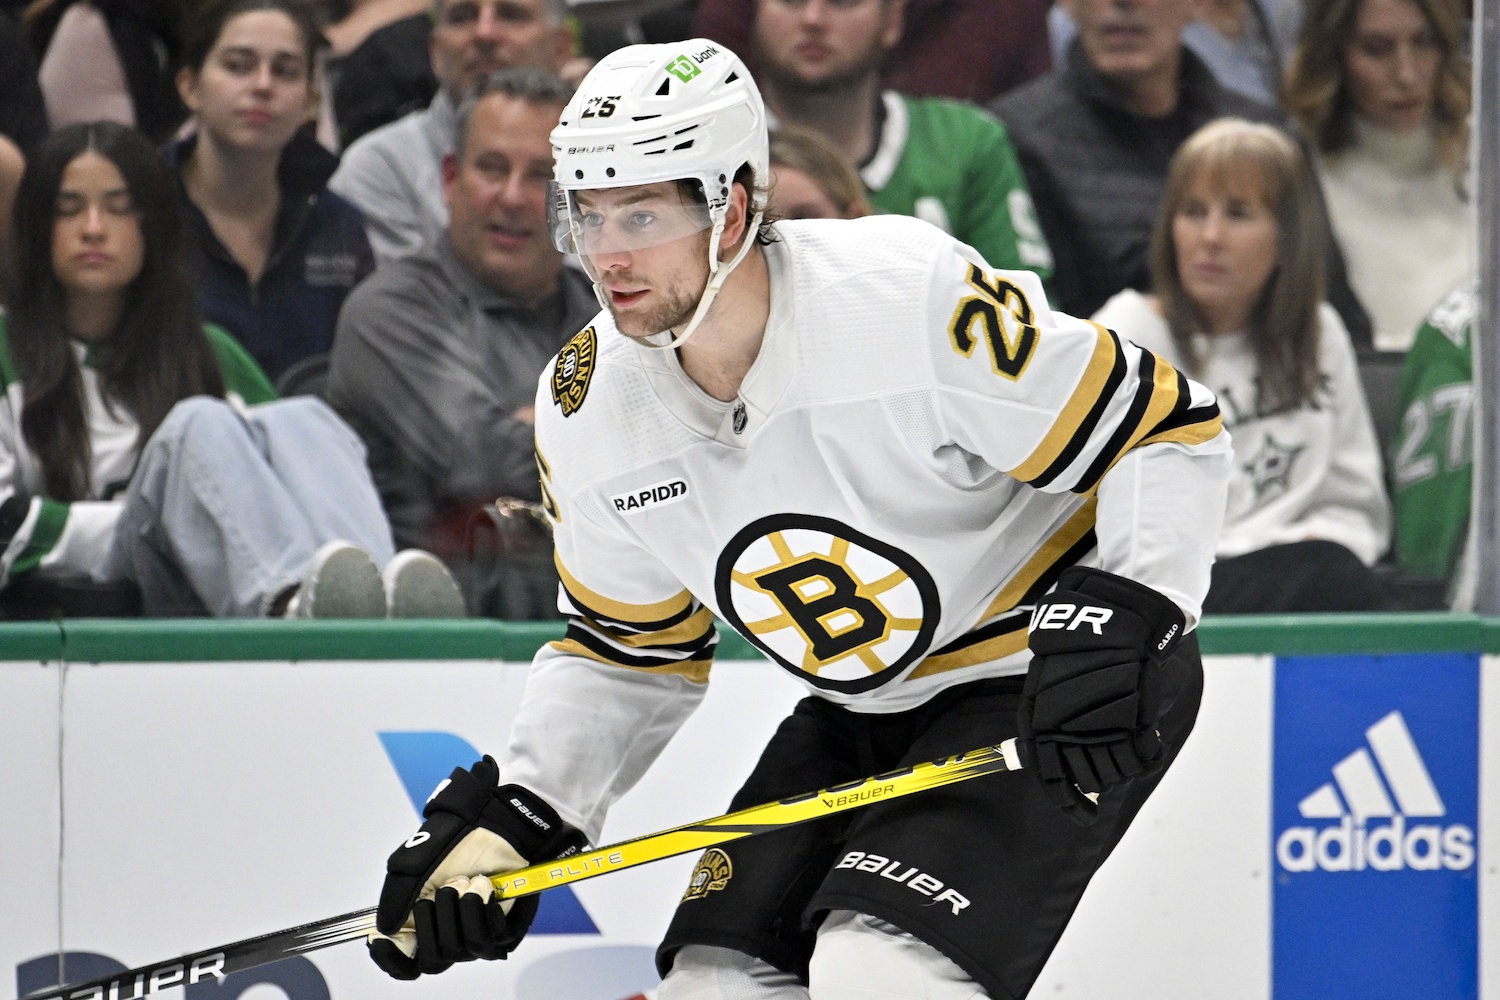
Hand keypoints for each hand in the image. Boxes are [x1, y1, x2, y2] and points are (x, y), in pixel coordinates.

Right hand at [367, 756, 584, 978]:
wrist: (494, 824)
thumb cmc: (454, 842)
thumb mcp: (413, 865)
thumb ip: (395, 897)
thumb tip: (386, 929)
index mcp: (423, 925)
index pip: (404, 965)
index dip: (392, 960)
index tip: (381, 942)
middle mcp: (448, 934)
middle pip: (434, 961)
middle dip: (435, 924)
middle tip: (442, 891)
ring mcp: (476, 934)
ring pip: (463, 950)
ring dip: (462, 913)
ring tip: (469, 883)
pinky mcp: (505, 930)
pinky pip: (492, 940)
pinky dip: (484, 912)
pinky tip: (485, 890)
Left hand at [1018, 567, 1184, 824]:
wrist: (1115, 620)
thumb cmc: (1077, 650)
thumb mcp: (1047, 683)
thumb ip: (1049, 724)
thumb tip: (1053, 765)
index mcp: (1041, 722)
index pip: (1052, 780)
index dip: (1069, 803)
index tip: (1084, 815)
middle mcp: (1069, 730)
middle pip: (1089, 780)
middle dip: (1098, 777)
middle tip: (1108, 755)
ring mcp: (1102, 728)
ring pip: (1115, 773)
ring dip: (1121, 763)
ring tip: (1125, 738)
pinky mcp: (1134, 721)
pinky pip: (1143, 759)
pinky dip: (1146, 754)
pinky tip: (1145, 737)